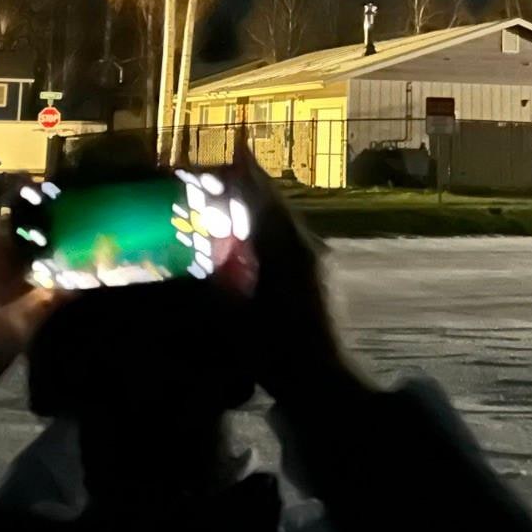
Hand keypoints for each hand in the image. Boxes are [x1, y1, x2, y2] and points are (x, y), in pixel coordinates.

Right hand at [229, 150, 368, 411]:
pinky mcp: (322, 277)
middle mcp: (309, 247)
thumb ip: (220, 279)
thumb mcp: (235, 316)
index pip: (265, 199)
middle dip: (252, 185)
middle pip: (278, 205)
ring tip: (236, 197)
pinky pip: (292, 240)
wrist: (324, 385)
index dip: (247, 173)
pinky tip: (254, 238)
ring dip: (263, 207)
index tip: (235, 147)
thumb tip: (207, 248)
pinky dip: (271, 229)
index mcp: (289, 250)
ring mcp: (319, 262)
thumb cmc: (276, 353)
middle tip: (227, 168)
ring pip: (287, 222)